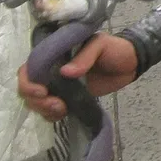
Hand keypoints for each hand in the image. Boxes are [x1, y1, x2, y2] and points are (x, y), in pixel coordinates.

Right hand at [16, 32, 138, 120]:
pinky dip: (51, 115)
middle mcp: (52, 70)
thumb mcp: (100, 45)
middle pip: (28, 87)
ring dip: (43, 109)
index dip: (29, 80)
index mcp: (56, 53)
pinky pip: (50, 110)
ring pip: (36, 101)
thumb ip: (85, 56)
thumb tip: (65, 72)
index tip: (41, 91)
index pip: (31, 66)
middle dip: (35, 99)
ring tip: (62, 109)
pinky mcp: (68, 98)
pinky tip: (63, 113)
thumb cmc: (114, 49)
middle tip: (56, 104)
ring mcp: (59, 85)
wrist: (131, 64)